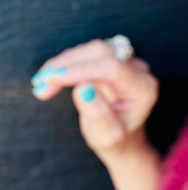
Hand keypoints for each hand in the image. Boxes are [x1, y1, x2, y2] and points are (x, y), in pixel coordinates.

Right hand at [31, 39, 159, 163]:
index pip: (112, 68)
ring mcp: (125, 62)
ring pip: (89, 50)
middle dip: (68, 65)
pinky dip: (63, 65)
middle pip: (100, 52)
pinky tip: (48, 80)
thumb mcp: (107, 135)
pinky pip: (84, 54)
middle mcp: (138, 70)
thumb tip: (82, 88)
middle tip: (42, 84)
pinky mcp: (109, 60)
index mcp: (143, 88)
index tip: (54, 78)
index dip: (82, 70)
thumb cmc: (117, 140)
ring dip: (61, 64)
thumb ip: (98, 114)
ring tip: (41, 85)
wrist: (122, 139)